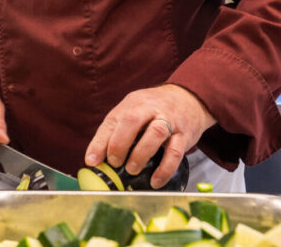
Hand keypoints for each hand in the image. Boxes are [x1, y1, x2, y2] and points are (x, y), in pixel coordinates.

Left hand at [84, 84, 214, 187]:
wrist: (189, 99)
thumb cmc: (155, 110)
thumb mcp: (133, 111)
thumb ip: (116, 131)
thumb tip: (95, 159)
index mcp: (133, 103)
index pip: (112, 120)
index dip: (100, 142)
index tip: (92, 161)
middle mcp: (150, 108)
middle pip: (132, 120)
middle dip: (119, 144)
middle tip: (115, 163)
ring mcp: (169, 119)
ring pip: (156, 132)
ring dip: (141, 154)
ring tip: (132, 170)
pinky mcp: (185, 134)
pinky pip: (175, 152)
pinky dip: (164, 168)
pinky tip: (155, 181)